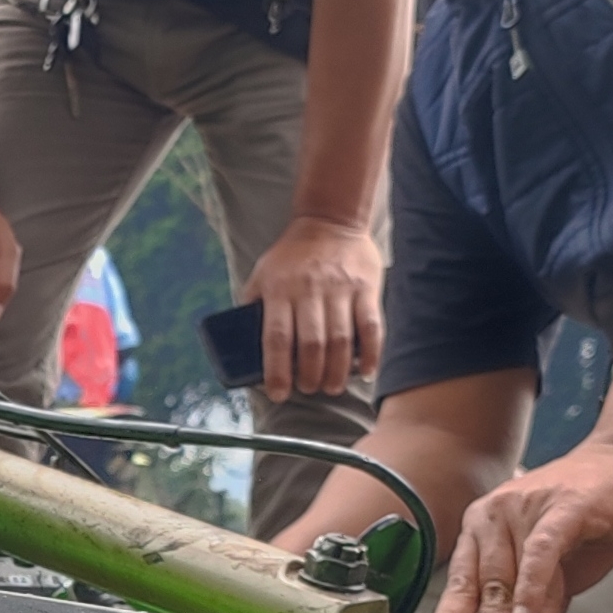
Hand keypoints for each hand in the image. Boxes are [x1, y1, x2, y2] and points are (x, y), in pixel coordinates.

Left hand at [241, 217, 384, 401]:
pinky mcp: (366, 288)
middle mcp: (309, 290)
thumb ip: (254, 305)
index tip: (278, 393)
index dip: (277, 371)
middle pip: (311, 345)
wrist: (331, 219)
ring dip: (336, 372)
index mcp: (279, 290)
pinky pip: (371, 327)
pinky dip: (370, 354)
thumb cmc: (292, 255)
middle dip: (309, 376)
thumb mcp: (262, 274)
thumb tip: (242, 344)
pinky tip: (365, 372)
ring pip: (340, 341)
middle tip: (308, 389)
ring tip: (331, 387)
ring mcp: (340, 289)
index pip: (277, 338)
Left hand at [423, 442, 612, 612]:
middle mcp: (495, 518)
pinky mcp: (564, 507)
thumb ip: (538, 604)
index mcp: (483, 530)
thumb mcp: (557, 567)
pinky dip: (533, 586)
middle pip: (486, 591)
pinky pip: (542, 550)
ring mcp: (526, 509)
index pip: (462, 586)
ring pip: (513, 580)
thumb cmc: (591, 513)